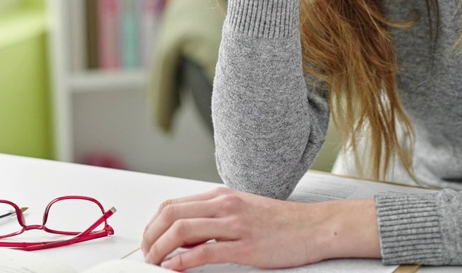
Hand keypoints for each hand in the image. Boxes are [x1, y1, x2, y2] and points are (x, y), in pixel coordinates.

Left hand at [141, 187, 379, 270]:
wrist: (315, 227)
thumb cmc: (281, 222)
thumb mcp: (242, 211)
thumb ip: (214, 219)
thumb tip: (184, 238)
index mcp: (222, 196)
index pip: (172, 205)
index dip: (152, 225)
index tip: (147, 242)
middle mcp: (225, 205)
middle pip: (171, 214)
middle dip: (150, 237)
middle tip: (146, 256)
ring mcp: (235, 225)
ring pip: (182, 230)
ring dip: (160, 249)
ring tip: (155, 264)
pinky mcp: (245, 246)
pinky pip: (205, 252)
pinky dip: (183, 262)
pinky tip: (175, 270)